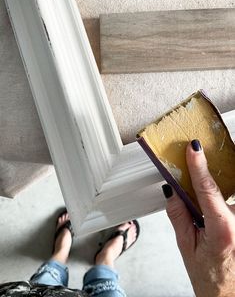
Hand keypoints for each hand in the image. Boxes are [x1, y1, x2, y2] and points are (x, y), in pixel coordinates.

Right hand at [162, 140, 234, 296]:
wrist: (230, 293)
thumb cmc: (211, 278)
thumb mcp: (186, 247)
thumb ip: (178, 215)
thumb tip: (171, 190)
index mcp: (223, 229)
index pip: (207, 190)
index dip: (198, 166)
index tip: (194, 148)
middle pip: (223, 185)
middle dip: (212, 168)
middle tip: (198, 154)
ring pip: (230, 190)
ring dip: (218, 179)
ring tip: (202, 173)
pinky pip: (232, 197)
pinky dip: (223, 189)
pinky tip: (214, 187)